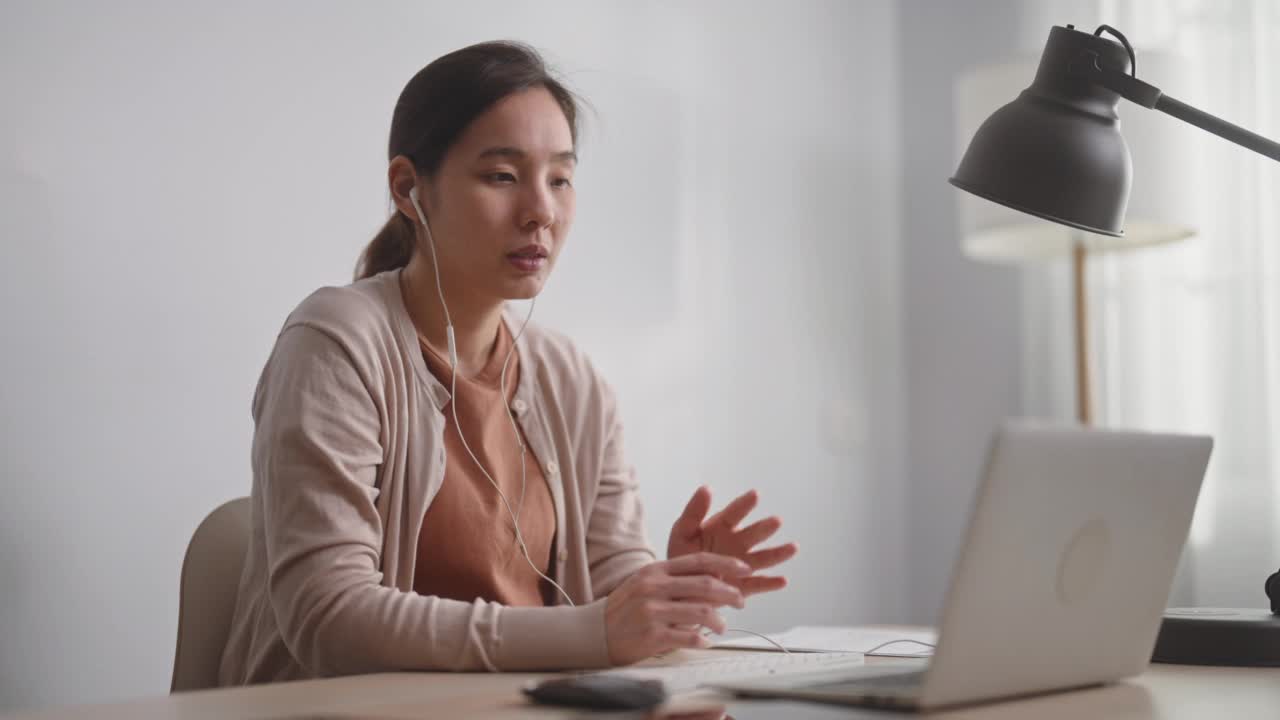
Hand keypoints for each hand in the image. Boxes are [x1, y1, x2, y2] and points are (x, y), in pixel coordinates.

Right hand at [604, 552, 749, 664]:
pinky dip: (702, 640)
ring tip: (722, 627)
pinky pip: (689, 637)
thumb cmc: (625, 609)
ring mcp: (652, 610)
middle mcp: (654, 587)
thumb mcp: (646, 584)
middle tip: (740, 602)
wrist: (594, 632)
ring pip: (702, 612)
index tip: (744, 570)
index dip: (726, 564)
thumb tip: (713, 581)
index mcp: (655, 571)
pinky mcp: (652, 635)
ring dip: (719, 621)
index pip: (698, 561)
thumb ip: (675, 580)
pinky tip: (705, 642)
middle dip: (730, 594)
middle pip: (705, 585)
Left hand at [667, 487, 797, 596]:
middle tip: (776, 520)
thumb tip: (706, 487)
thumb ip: (694, 512)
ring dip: (778, 553)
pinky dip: (770, 584)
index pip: (734, 514)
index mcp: (722, 528)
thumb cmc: (682, 554)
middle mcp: (736, 544)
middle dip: (764, 528)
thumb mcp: (683, 532)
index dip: (744, 504)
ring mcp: (741, 565)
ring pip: (762, 558)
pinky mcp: (742, 586)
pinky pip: (758, 585)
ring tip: (793, 547)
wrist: (679, 585)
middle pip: (752, 534)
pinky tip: (783, 580)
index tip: (755, 494)